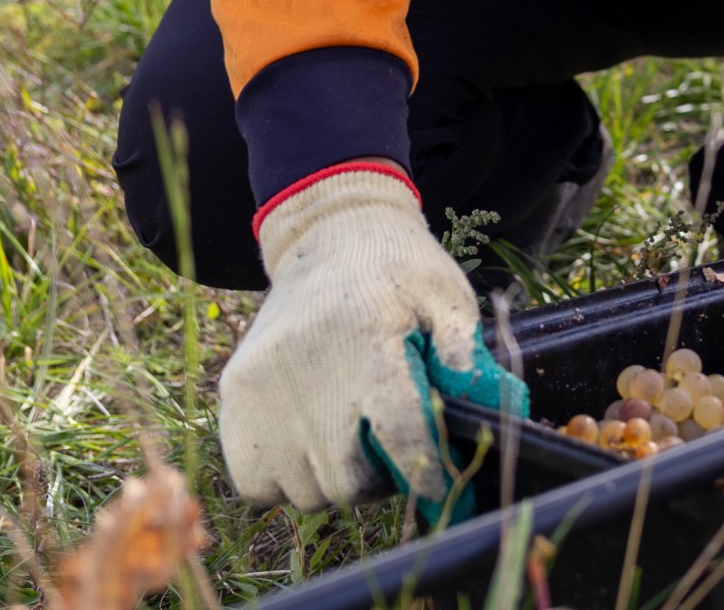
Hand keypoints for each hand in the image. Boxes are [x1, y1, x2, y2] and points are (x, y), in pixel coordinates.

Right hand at [217, 166, 526, 519]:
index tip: (436, 488)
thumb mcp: (448, 297)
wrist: (332, 232)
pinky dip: (283, 480)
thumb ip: (468, 355)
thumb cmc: (399, 270)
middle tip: (389, 454)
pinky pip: (255, 482)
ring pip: (302, 490)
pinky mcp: (235, 395)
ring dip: (332, 483)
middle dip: (378, 481)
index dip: (425, 473)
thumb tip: (488, 411)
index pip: (402, 436)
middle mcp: (310, 374)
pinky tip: (307, 446)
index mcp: (372, 347)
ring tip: (349, 443)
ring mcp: (263, 389)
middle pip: (346, 480)